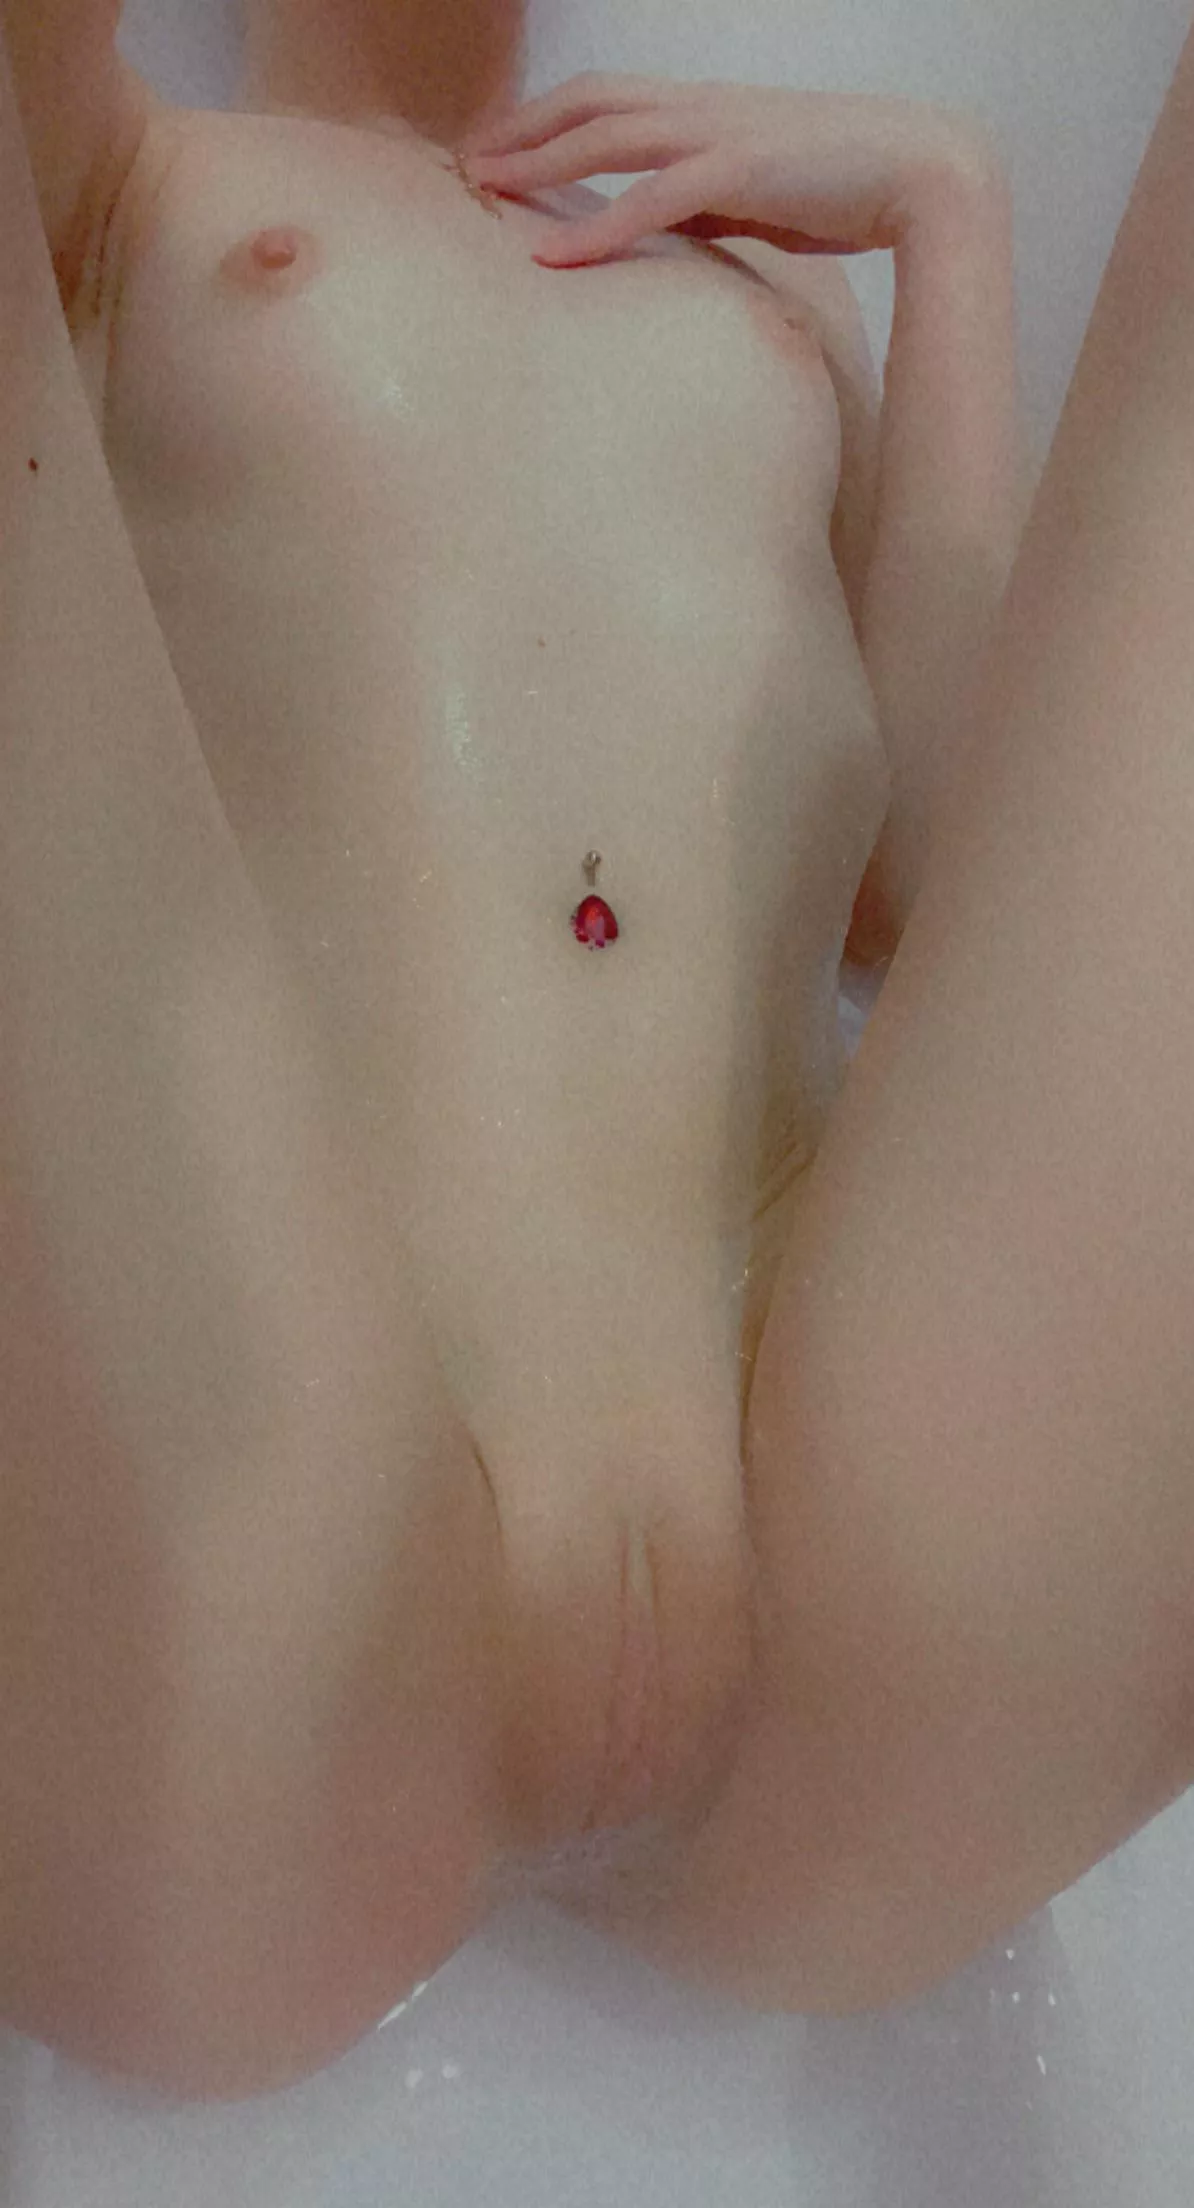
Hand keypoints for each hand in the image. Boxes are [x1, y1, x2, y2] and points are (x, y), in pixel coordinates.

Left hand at [461, 70, 998, 266]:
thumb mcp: (760, 194)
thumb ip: (706, 201)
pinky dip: (593, 229)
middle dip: (521, 129)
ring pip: (604, 137)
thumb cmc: (846, 188)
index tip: (500, 149)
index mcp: (707, 111)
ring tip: (481, 191)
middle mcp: (702, 110)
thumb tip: (664, 228)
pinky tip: (549, 257)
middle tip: (465, 163)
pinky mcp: (739, 173)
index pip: (607, 99)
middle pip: (588, 104)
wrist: (923, 173)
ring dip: (536, 164)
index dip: (547, 119)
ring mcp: (718, 135)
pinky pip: (648, 199)